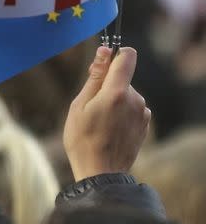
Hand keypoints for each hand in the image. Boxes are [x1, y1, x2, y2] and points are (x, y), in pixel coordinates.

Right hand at [63, 47, 150, 180]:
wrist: (100, 173)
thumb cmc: (83, 139)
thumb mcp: (79, 105)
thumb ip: (94, 77)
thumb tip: (104, 51)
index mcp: (117, 92)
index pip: (127, 56)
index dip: (114, 55)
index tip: (100, 65)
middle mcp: (135, 99)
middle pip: (122, 78)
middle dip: (106, 84)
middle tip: (89, 105)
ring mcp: (142, 113)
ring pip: (126, 94)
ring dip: (113, 100)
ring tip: (99, 121)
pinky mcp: (144, 125)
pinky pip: (131, 108)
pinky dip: (120, 112)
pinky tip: (109, 129)